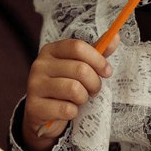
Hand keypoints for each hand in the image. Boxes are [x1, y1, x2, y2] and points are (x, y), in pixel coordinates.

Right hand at [22, 36, 118, 150]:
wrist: (42, 113)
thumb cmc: (65, 85)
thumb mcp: (78, 66)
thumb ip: (95, 53)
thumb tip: (115, 37)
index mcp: (51, 50)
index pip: (77, 47)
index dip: (97, 59)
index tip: (107, 71)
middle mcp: (40, 64)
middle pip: (80, 69)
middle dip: (95, 83)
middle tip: (94, 90)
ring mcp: (34, 85)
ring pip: (74, 89)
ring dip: (83, 98)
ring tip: (80, 99)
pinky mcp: (35, 106)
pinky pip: (66, 109)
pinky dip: (73, 112)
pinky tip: (68, 110)